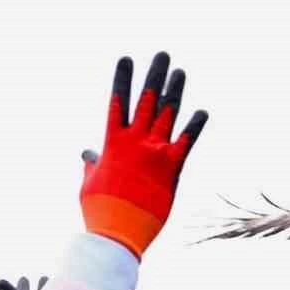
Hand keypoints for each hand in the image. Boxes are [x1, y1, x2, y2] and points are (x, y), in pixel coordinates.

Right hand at [79, 51, 208, 258]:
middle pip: (147, 99)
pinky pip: (186, 142)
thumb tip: (86, 154)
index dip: (123, 79)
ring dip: (175, 91)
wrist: (117, 234)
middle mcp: (135, 142)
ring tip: (180, 72)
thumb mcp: (89, 183)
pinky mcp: (172, 168)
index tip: (127, 59)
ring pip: (168, 113)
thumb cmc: (100, 211)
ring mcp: (154, 152)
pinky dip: (195, 126)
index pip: (118, 101)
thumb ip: (92, 164)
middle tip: (163, 56)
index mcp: (112, 142)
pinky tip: (203, 111)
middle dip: (155, 75)